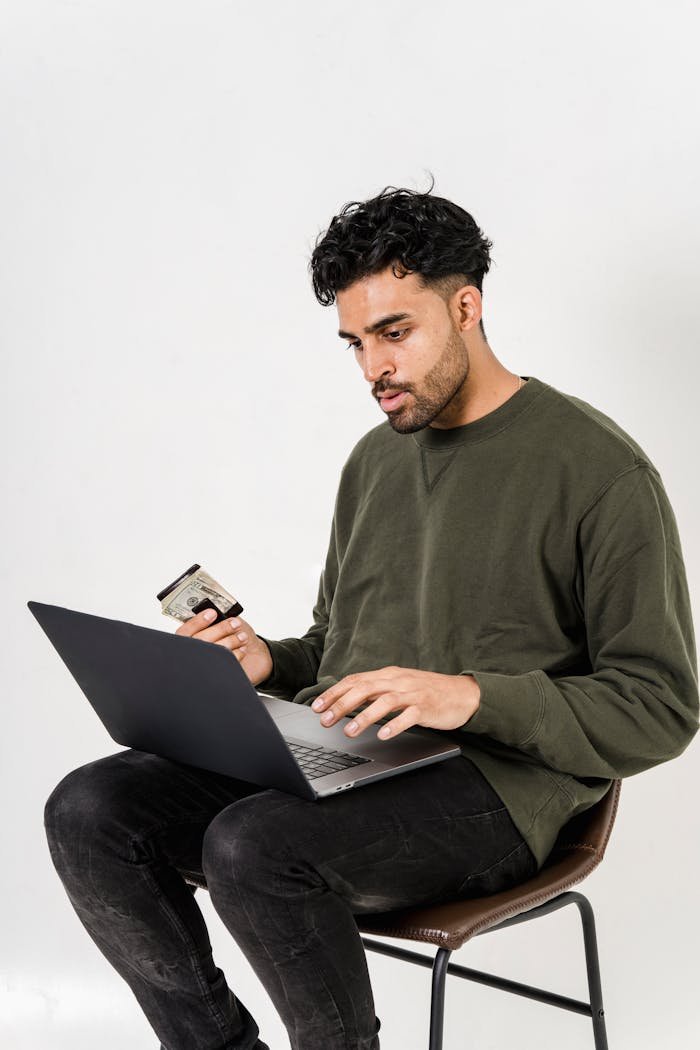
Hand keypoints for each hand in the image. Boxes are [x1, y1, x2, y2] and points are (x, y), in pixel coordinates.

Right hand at [175, 608, 272, 685]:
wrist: (253, 659)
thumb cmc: (234, 637)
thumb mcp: (224, 623)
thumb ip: (216, 619)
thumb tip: (215, 612)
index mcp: (189, 640)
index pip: (185, 631)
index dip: (198, 621)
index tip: (212, 613)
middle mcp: (192, 655)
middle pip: (200, 641)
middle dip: (220, 629)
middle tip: (235, 623)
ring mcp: (203, 667)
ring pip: (214, 652)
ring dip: (231, 641)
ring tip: (242, 636)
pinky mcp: (217, 676)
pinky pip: (225, 664)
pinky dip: (236, 654)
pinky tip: (242, 649)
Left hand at [311, 666, 480, 740]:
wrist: (462, 694)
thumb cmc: (427, 692)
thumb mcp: (399, 686)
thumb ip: (376, 691)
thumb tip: (346, 701)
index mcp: (388, 675)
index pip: (355, 680)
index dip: (334, 693)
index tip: (316, 706)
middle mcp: (398, 681)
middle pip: (365, 689)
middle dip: (342, 704)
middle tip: (325, 720)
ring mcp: (413, 694)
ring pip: (385, 702)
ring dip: (365, 717)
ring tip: (349, 732)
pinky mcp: (427, 707)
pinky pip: (409, 716)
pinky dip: (395, 725)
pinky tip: (383, 736)